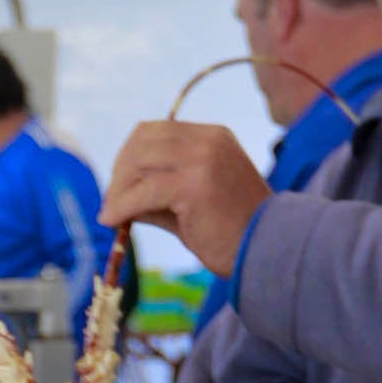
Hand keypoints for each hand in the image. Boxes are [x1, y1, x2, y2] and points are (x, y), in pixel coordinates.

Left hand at [101, 120, 269, 278]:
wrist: (269, 250)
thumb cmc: (234, 233)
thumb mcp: (193, 203)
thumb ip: (158, 193)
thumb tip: (116, 198)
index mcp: (212, 137)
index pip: (156, 132)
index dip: (130, 156)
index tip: (120, 186)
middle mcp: (207, 139)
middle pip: (142, 141)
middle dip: (120, 173)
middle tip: (112, 204)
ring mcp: (202, 158)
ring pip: (139, 163)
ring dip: (118, 190)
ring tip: (112, 216)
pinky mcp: (194, 184)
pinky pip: (143, 191)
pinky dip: (122, 206)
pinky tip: (113, 221)